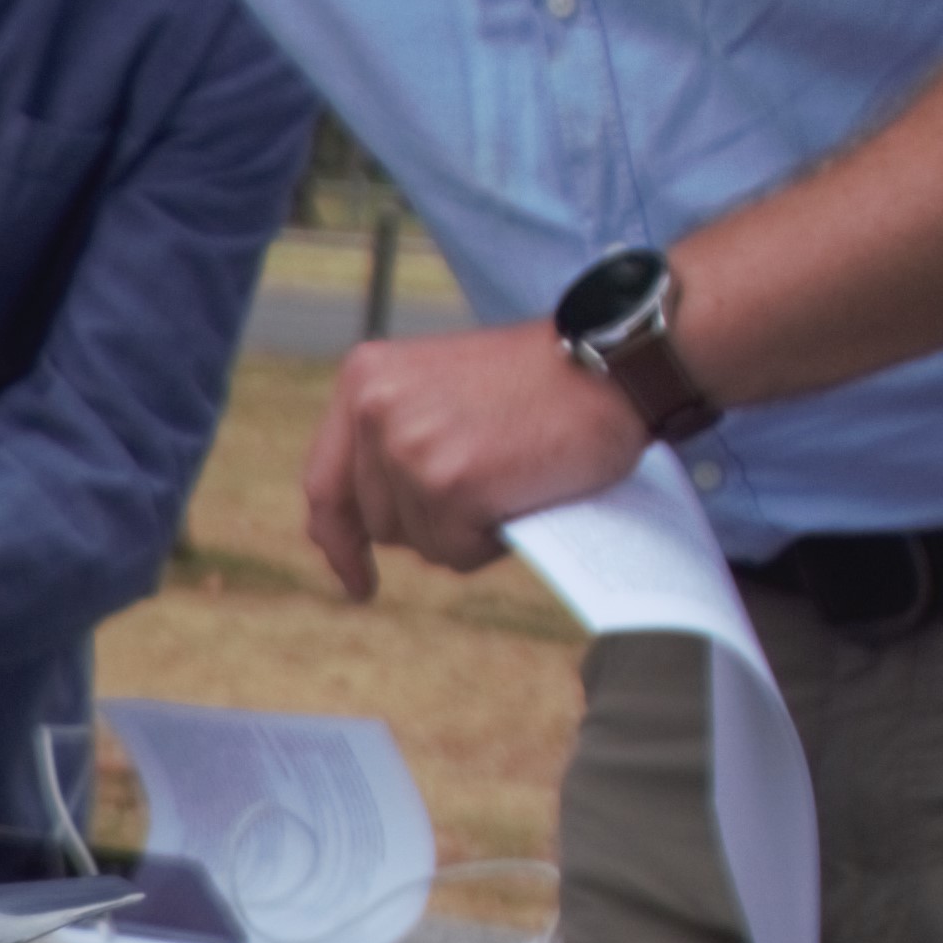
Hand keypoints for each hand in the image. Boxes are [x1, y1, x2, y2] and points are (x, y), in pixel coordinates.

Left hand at [305, 327, 643, 596]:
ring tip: (511, 476)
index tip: (353, 578)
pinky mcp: (450, 485)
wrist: (617, 363)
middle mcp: (374, 410)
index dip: (337, 539)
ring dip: (465, 530)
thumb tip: (369, 524)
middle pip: (378, 523)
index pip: (325, 483)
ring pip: (420, 543)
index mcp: (364, 379)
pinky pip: (457, 553)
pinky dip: (492, 541)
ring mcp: (409, 449)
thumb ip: (397, 437)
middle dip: (429, 524)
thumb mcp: (442, 389)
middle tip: (490, 482)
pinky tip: (523, 495)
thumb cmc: (544, 380)